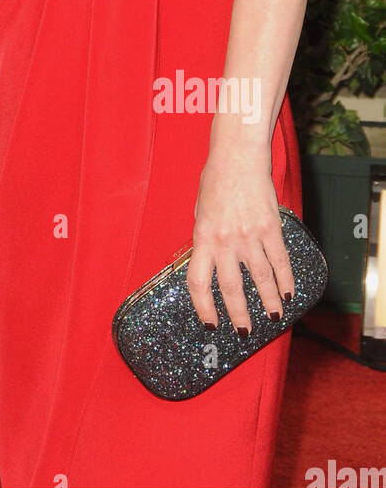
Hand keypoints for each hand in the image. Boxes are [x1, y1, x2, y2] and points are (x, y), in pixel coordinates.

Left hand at [187, 149, 293, 334]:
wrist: (238, 156)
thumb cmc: (216, 180)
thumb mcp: (200, 210)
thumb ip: (205, 237)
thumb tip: (209, 261)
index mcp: (203, 237)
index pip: (199, 282)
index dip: (203, 308)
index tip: (209, 323)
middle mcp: (225, 240)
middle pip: (231, 288)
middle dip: (238, 315)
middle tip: (244, 331)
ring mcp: (250, 235)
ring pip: (261, 279)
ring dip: (268, 303)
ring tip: (272, 318)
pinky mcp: (271, 228)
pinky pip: (280, 261)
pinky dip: (286, 280)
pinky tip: (289, 294)